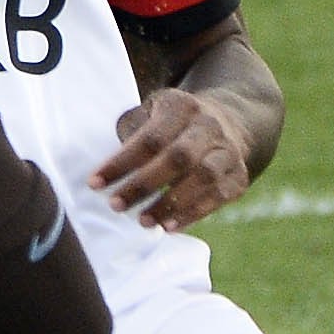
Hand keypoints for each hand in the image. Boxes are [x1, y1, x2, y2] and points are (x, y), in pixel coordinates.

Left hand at [88, 87, 252, 231]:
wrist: (227, 120)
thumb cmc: (172, 123)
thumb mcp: (151, 112)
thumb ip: (131, 132)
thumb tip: (107, 169)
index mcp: (181, 106)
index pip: (150, 137)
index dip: (121, 162)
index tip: (95, 183)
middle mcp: (208, 126)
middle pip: (178, 157)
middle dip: (144, 184)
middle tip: (116, 206)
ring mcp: (228, 151)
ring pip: (203, 177)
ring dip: (170, 204)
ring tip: (143, 222)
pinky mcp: (238, 175)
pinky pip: (219, 197)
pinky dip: (193, 214)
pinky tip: (168, 227)